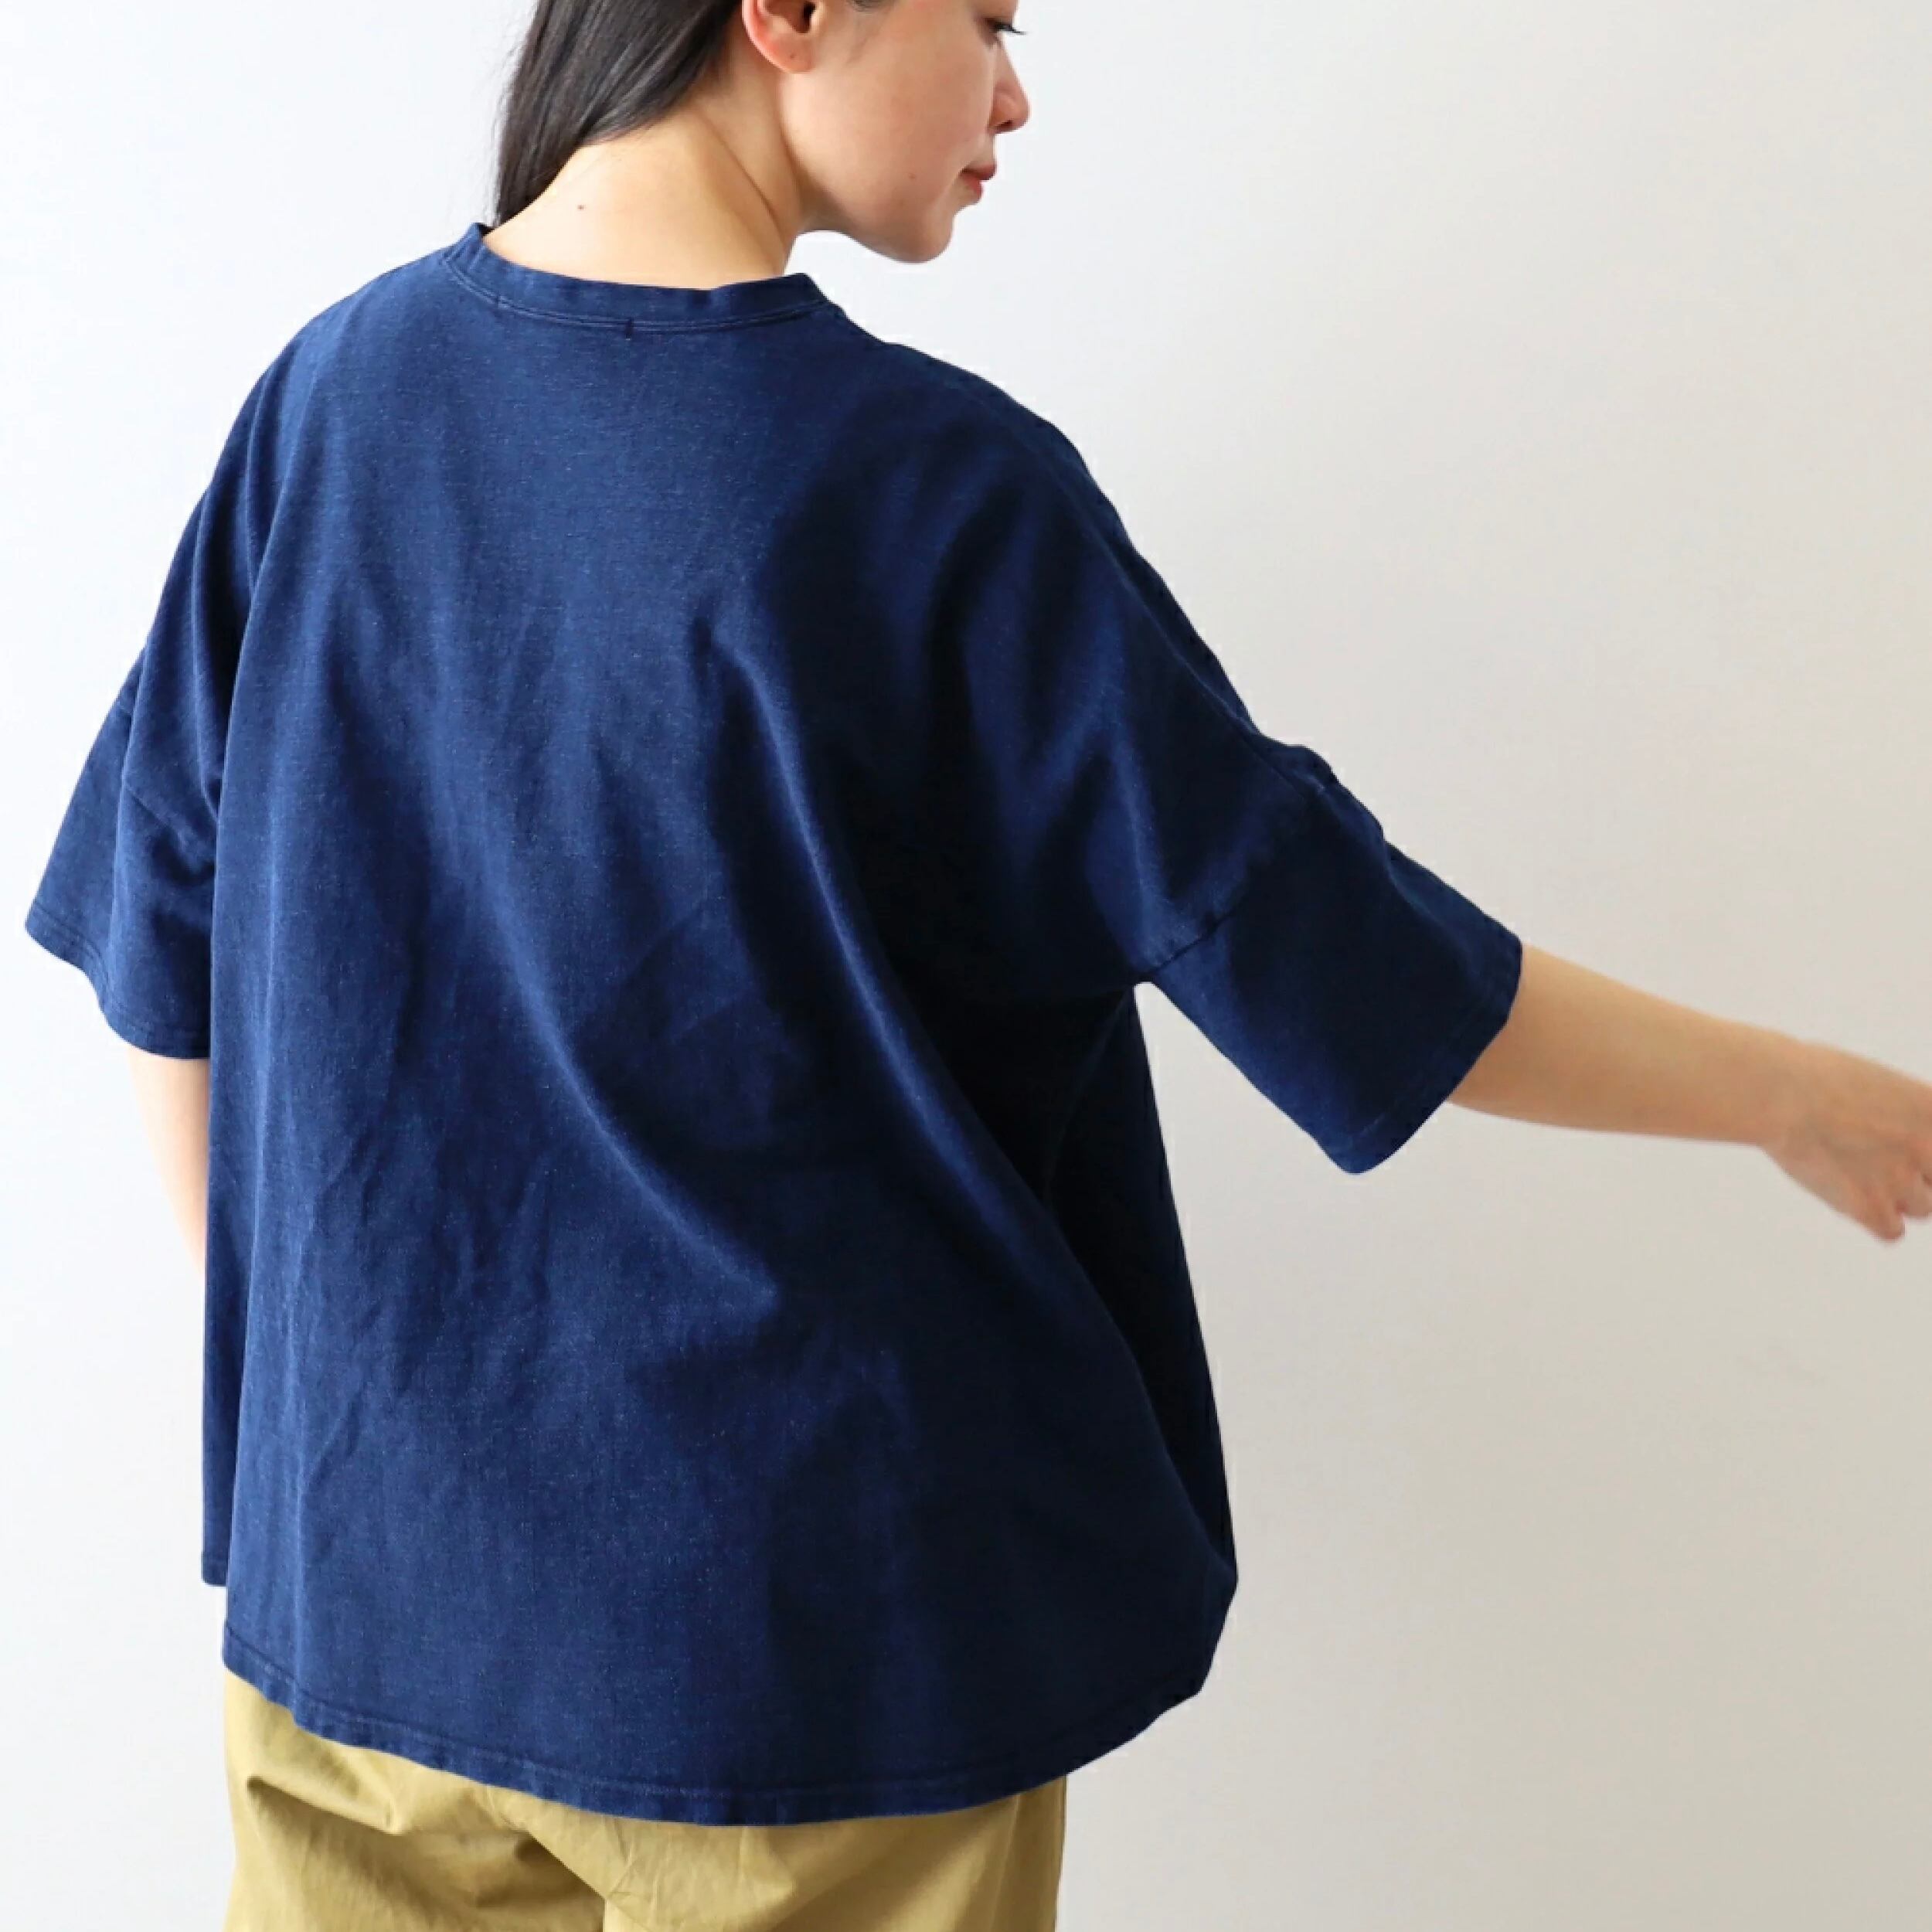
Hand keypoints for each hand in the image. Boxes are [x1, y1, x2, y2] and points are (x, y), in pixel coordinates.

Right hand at [1763, 1040, 1931, 1242]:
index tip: (1902, 1152)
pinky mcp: (1869, 1206)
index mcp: (1931, 1107)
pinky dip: (1875, 1219)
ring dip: (1893, 1196)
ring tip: (1853, 1172)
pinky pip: (1891, 1231)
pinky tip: (1850, 1196)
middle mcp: (1927, 1146)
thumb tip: (1887, 1142)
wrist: (1779, 1094)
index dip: (1922, 1154)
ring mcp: (1900, 1179)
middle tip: (1879, 1161)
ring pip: (1920, 1208)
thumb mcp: (1874, 1082)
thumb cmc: (1810, 1077)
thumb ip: (1896, 1114)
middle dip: (1916, 1176)